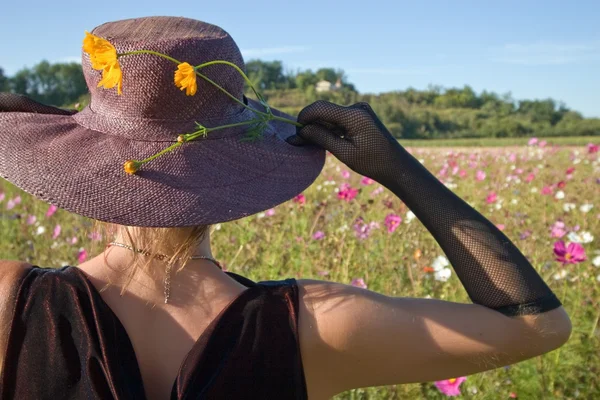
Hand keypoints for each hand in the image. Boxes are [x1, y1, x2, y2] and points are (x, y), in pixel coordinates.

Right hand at [286, 100, 404, 182]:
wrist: (396, 166)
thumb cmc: (372, 162)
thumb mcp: (344, 152)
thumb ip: (322, 138)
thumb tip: (300, 130)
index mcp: (354, 115)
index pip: (320, 108)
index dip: (304, 117)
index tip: (295, 133)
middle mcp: (356, 108)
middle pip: (324, 111)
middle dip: (309, 125)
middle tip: (297, 142)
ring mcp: (359, 111)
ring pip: (329, 116)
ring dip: (318, 128)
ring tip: (307, 144)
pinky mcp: (359, 116)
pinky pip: (338, 119)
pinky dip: (328, 129)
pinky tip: (322, 141)